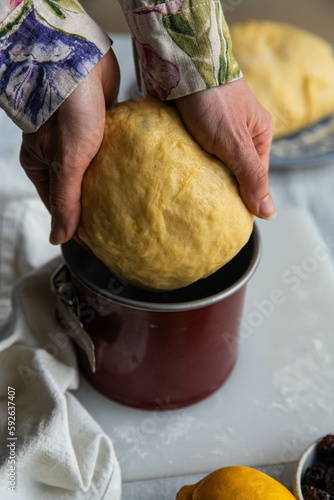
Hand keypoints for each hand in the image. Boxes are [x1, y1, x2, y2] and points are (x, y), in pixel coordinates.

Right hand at [20, 48, 119, 244]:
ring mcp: (80, 138)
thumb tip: (59, 238)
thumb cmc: (66, 107)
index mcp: (42, 166)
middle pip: (81, 191)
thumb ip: (65, 201)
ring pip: (98, 171)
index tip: (102, 243)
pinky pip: (112, 150)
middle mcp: (59, 154)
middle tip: (123, 226)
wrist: (79, 57)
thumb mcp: (66, 161)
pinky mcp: (101, 123)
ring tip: (135, 205)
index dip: (79, 227)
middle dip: (100, 207)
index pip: (61, 207)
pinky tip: (138, 175)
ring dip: (113, 185)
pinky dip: (122, 162)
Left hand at [175, 79, 275, 219]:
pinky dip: (189, 158)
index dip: (242, 195)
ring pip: (213, 159)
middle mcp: (240, 131)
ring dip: (202, 172)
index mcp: (259, 134)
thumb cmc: (213, 102)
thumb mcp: (235, 144)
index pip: (255, 177)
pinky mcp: (196, 122)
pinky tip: (180, 169)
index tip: (226, 212)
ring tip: (190, 187)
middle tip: (205, 202)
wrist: (182, 65)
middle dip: (220, 184)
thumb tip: (268, 212)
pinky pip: (196, 148)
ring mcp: (217, 126)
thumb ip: (251, 177)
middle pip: (233, 169)